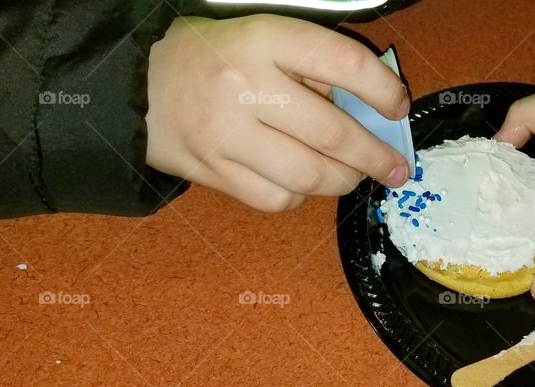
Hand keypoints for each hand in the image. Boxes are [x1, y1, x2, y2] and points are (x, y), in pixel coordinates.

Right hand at [145, 14, 409, 211]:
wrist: (136, 83)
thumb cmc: (216, 59)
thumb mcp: (265, 38)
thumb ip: (316, 68)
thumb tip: (374, 111)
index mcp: (264, 40)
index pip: (344, 64)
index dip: (383, 91)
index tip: (398, 108)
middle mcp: (244, 86)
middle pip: (332, 134)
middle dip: (376, 157)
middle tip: (396, 168)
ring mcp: (224, 134)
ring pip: (309, 176)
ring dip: (344, 181)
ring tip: (353, 175)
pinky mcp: (212, 172)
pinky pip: (276, 199)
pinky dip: (300, 197)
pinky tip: (303, 183)